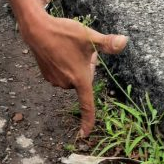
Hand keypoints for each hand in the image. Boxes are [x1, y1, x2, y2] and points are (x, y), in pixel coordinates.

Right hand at [22, 15, 128, 137]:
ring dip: (73, 67)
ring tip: (68, 48)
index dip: (88, 120)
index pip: (87, 104)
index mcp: (80, 78)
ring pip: (71, 77)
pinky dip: (63, 66)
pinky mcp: (46, 75)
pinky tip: (59, 51)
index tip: (86, 134)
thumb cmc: (64, 33)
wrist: (37, 30)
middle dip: (86, 68)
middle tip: (81, 50)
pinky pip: (61, 74)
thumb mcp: (89, 36)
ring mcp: (55, 80)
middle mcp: (66, 83)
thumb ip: (108, 43)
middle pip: (83, 81)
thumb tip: (126, 41)